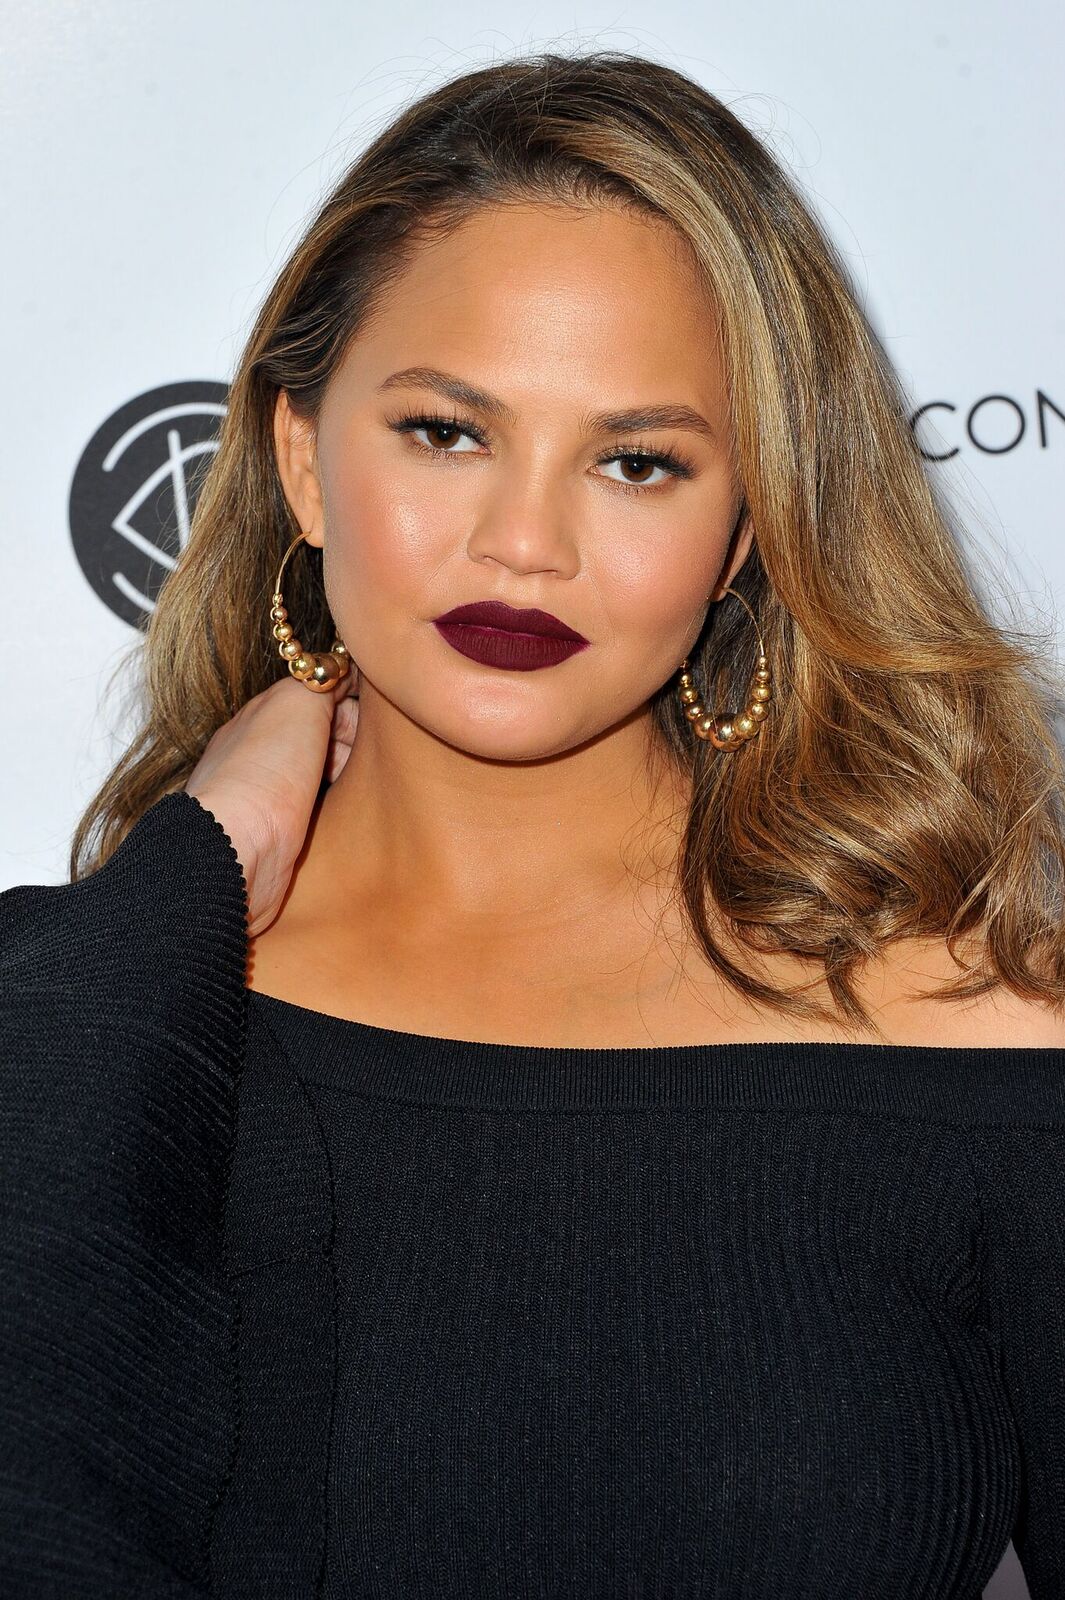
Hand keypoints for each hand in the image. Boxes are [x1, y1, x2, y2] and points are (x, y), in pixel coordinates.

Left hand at [184, 668, 359, 935]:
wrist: (237, 850)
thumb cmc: (264, 774)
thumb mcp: (299, 700)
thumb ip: (323, 677)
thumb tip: (342, 671)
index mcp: (262, 715)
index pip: (316, 696)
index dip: (350, 704)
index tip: (370, 719)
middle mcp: (260, 752)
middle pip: (321, 734)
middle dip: (350, 741)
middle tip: (361, 754)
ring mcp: (267, 795)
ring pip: (320, 773)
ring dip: (344, 775)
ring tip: (357, 782)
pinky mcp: (278, 835)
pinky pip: (316, 811)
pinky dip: (334, 807)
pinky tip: (343, 811)